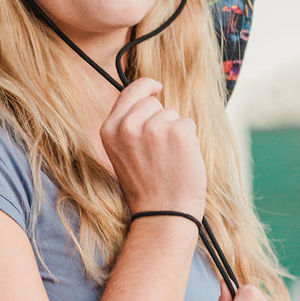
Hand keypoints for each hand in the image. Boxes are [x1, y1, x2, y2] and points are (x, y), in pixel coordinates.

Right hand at [100, 77, 205, 217]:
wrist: (162, 213)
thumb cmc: (145, 186)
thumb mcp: (122, 152)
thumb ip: (128, 125)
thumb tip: (148, 97)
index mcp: (109, 129)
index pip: (129, 92)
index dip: (146, 87)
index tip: (157, 87)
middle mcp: (127, 126)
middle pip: (153, 103)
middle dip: (161, 119)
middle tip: (159, 151)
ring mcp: (153, 128)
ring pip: (173, 114)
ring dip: (176, 132)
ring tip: (168, 159)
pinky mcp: (177, 132)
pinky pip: (188, 124)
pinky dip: (189, 141)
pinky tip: (181, 160)